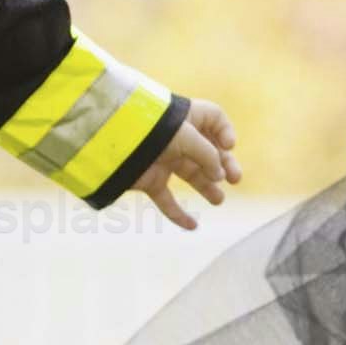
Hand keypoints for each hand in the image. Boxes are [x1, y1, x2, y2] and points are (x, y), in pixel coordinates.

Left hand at [127, 98, 239, 229]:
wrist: (111, 141)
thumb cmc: (151, 129)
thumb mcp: (186, 137)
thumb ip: (208, 155)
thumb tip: (219, 176)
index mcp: (186, 118)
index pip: (213, 120)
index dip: (225, 132)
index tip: (228, 145)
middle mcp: (177, 138)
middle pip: (208, 152)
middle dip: (223, 165)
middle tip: (234, 179)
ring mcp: (163, 159)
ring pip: (191, 176)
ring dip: (207, 188)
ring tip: (218, 200)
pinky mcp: (150, 180)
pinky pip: (167, 200)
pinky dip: (178, 214)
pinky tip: (192, 226)